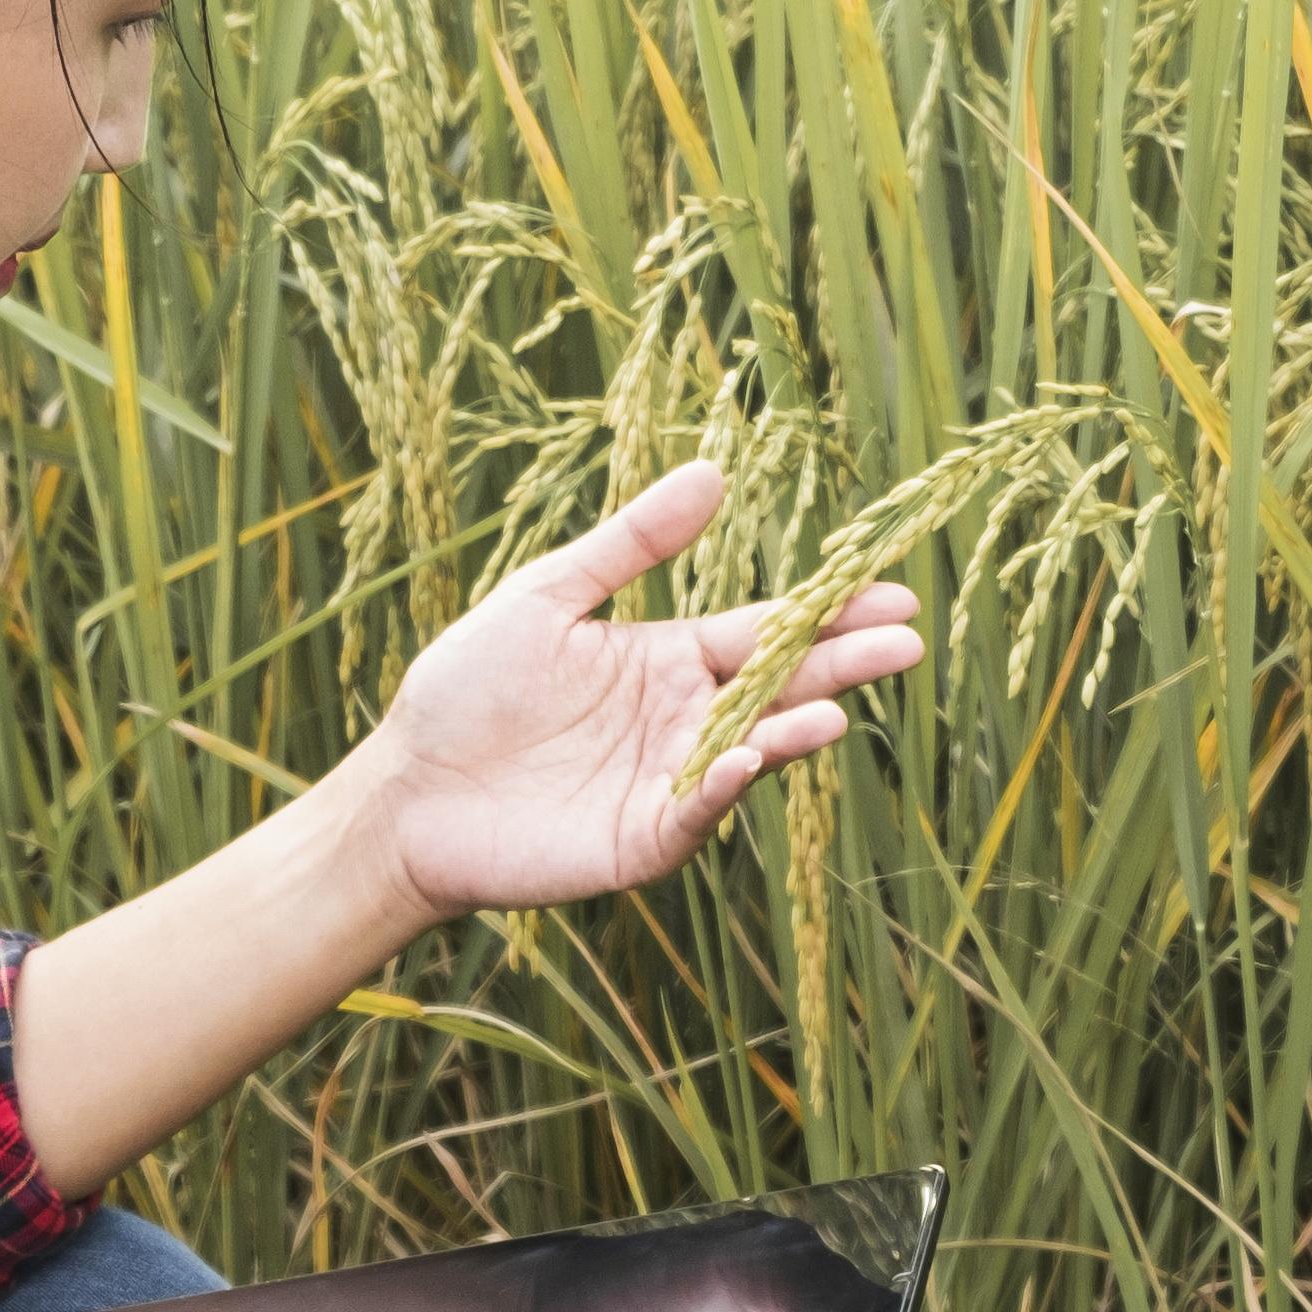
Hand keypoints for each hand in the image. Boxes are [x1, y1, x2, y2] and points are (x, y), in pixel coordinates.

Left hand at [348, 462, 924, 919]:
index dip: (828, 613)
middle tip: (908, 644)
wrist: (404, 789)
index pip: (766, 631)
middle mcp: (684, 721)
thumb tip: (714, 471)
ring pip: (751, 753)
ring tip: (836, 707)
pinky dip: (724, 789)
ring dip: (796, 730)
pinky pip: (695, 812)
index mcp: (669, 659)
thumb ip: (631, 542)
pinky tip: (748, 758)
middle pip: (778, 688)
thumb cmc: (467, 689)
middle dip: (842, 667)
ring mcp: (669, 783)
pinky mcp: (641, 840)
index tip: (893, 592)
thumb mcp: (547, 595)